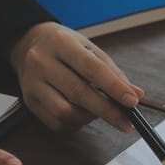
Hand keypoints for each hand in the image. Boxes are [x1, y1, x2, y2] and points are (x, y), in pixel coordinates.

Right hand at [9, 21, 143, 132]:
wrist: (28, 44)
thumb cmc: (64, 47)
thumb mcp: (89, 49)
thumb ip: (113, 72)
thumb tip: (135, 94)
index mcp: (61, 42)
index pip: (92, 68)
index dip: (114, 87)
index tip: (132, 102)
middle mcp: (41, 61)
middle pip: (78, 92)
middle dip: (107, 110)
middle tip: (126, 122)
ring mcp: (32, 83)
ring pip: (64, 112)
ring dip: (88, 117)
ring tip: (98, 111)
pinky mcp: (29, 101)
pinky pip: (55, 122)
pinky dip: (74, 122)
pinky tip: (81, 114)